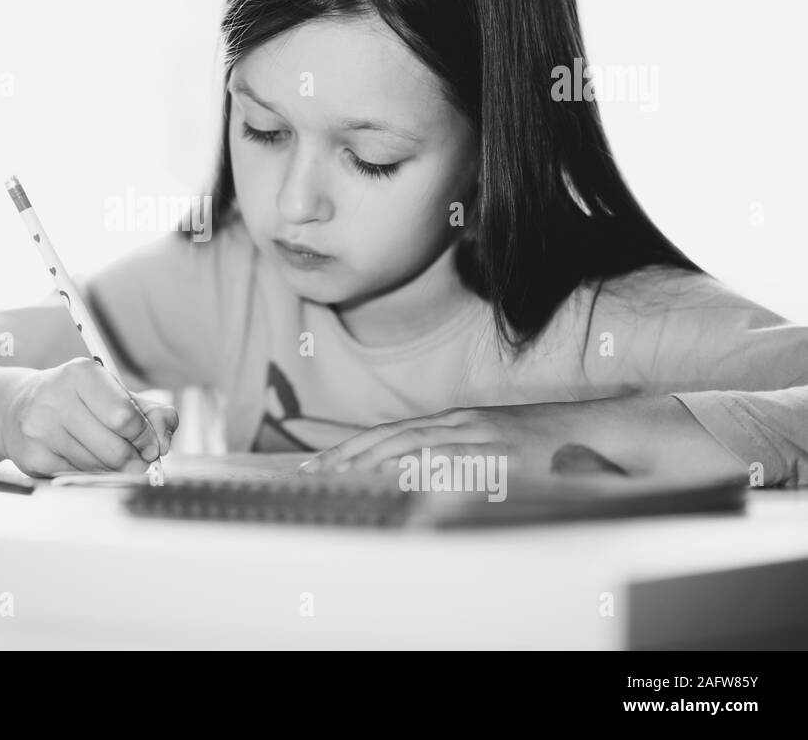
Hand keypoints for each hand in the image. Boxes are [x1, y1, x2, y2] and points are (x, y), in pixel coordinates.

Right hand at [1, 357, 178, 476]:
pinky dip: (90, 474)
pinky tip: (84, 459)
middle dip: (134, 460)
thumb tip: (164, 440)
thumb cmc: (77, 400)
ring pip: (98, 467)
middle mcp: (56, 397)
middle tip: (138, 459)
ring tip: (109, 457)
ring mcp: (40, 429)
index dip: (146, 437)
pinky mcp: (32, 458)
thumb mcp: (114, 395)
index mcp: (81, 373)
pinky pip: (78, 477)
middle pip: (115, 449)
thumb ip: (150, 412)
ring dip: (113, 469)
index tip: (151, 445)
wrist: (17, 407)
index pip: (125, 417)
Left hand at [297, 400, 627, 477]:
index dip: (352, 447)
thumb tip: (417, 483)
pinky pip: (454, 466)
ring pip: (413, 447)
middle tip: (310, 471)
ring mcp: (480, 439)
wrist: (599, 432)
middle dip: (347, 454)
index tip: (319, 461)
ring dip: (371, 462)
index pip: (391, 433)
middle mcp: (461, 425)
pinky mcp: (502, 458)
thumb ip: (456, 459)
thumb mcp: (492, 448)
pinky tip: (396, 486)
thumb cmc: (547, 447)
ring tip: (336, 477)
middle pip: (391, 437)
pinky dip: (422, 474)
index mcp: (455, 423)